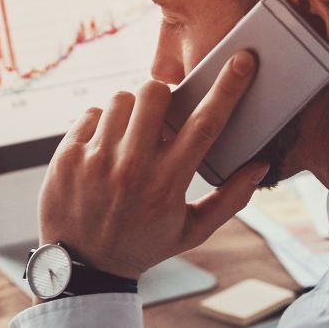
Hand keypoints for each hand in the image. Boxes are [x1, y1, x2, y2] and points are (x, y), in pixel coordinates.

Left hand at [38, 52, 267, 279]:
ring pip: (122, 98)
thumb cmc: (143, 245)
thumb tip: (260, 166)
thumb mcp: (192, 232)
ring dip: (132, 109)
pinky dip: (103, 125)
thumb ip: (231, 199)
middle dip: (164, 95)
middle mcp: (131, 168)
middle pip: (156, 93)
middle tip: (161, 115)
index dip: (228, 89)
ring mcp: (96, 160)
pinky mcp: (67, 156)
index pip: (205, 125)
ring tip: (130, 136)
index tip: (242, 60)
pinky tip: (105, 150)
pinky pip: (92, 114)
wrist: (82, 267)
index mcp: (168, 184)